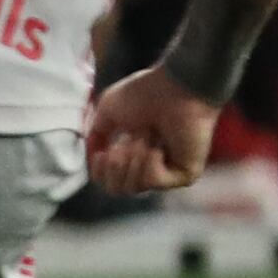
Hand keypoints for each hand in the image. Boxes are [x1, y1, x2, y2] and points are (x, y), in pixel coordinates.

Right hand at [87, 64, 217, 194]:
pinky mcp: (185, 175)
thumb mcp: (107, 112)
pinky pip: (153, 181)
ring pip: (134, 187)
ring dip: (132, 160)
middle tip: (124, 144)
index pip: (109, 181)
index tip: (102, 154)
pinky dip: (149, 163)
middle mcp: (151, 165)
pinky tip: (157, 147)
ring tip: (144, 138)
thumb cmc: (144, 94)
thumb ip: (96, 135)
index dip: (99, 172)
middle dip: (116, 166)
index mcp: (133, 152)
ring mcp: (169, 172)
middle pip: (118, 189)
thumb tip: (92, 155)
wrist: (174, 88)